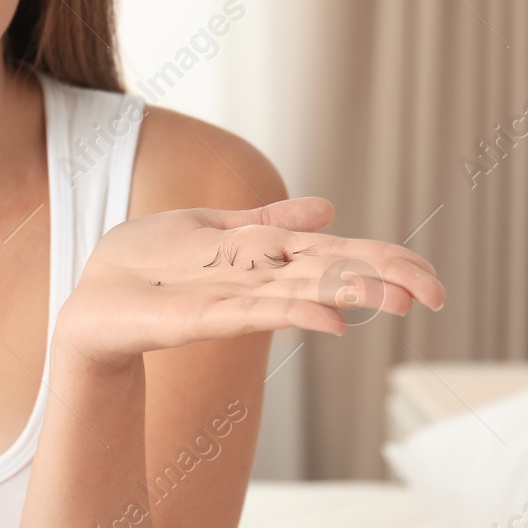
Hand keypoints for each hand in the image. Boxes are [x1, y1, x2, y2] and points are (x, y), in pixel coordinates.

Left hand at [54, 196, 442, 365]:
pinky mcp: (198, 316)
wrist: (91, 296)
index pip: (338, 255)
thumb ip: (268, 221)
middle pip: (332, 275)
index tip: (433, 280)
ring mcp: (232, 299)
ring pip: (303, 294)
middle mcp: (258, 279)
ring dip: (351, 295)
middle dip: (383, 281)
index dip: (384, 262)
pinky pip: (252, 313)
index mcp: (266, 255)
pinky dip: (292, 313)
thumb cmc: (150, 264)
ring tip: (397, 301)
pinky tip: (328, 318)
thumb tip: (329, 209)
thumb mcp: (212, 228)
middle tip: (435, 296)